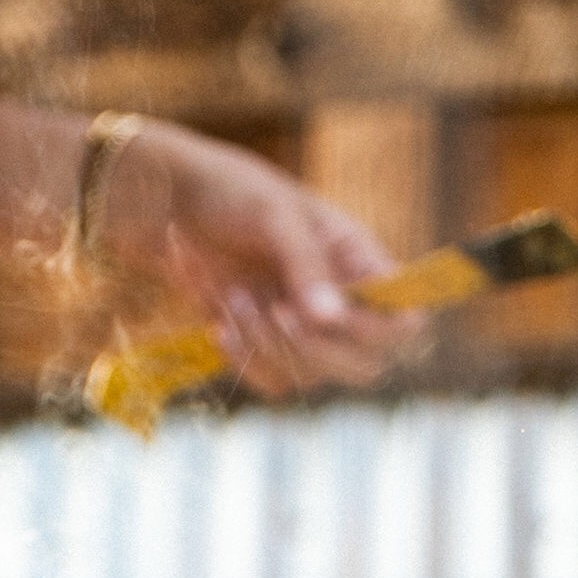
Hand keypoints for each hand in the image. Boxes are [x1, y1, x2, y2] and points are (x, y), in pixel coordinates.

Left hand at [91, 119, 421, 400]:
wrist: (171, 208)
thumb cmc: (231, 193)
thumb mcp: (273, 212)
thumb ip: (306, 262)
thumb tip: (333, 318)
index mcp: (359, 262)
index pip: (405, 322)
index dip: (380, 331)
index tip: (334, 312)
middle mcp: (341, 302)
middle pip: (368, 366)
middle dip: (321, 350)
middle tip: (277, 310)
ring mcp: (306, 331)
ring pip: (316, 379)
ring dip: (272, 347)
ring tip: (236, 298)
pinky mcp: (268, 350)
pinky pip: (275, 384)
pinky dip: (248, 360)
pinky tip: (222, 321)